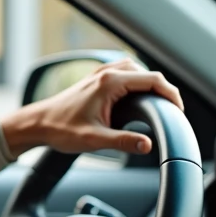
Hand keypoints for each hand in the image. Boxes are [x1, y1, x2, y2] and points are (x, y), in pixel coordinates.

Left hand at [0, 59, 183, 157]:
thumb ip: (122, 141)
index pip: (153, 80)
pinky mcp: (97, 79)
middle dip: (164, 91)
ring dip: (151, 85)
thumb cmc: (60, 130)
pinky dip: (138, 82)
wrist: (37, 123)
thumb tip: (147, 145)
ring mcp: (101, 73)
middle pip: (149, 74)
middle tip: (173, 111)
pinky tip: (140, 98)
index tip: (178, 111)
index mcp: (110, 83)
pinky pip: (126, 73)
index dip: (171, 95)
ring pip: (138, 71)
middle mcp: (107, 73)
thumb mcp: (93, 140)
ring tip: (160, 105)